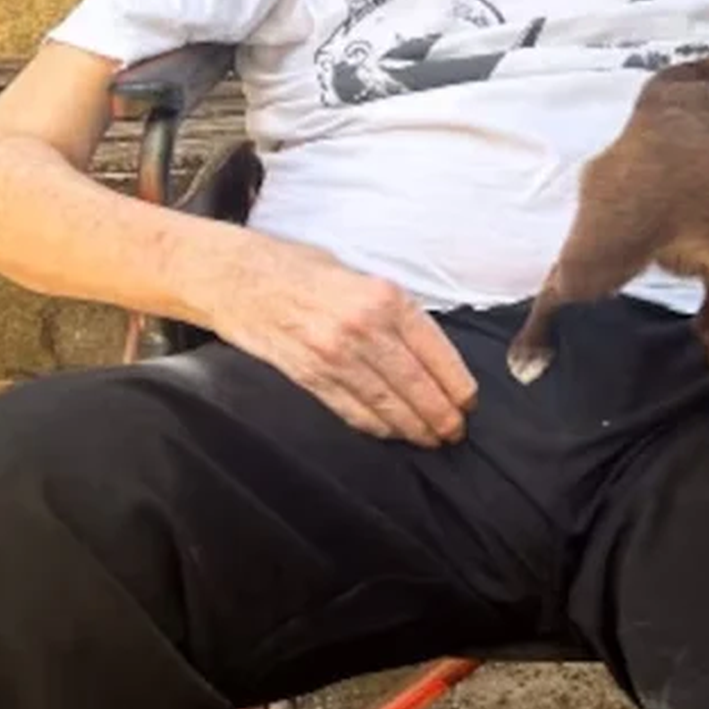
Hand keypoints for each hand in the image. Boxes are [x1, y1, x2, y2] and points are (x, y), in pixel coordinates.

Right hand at [208, 234, 477, 446]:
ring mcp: (335, 356)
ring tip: (431, 439)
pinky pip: (353, 410)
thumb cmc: (301, 270)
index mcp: (385, 299)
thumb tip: (430, 351)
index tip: (468, 403)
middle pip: (417, 386)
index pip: (436, 353)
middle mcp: (364, 328)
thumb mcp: (360, 275)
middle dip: (442, 416)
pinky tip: (392, 434)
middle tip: (455, 432)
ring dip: (414, 428)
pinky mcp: (310, 376)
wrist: (239, 277)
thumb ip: (395, 311)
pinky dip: (377, 427)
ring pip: (388, 405)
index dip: (457, 385)